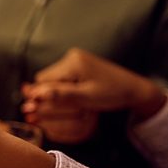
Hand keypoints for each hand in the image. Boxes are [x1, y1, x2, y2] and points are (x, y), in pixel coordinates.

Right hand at [21, 48, 166, 121]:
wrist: (134, 89)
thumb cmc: (112, 94)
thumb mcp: (85, 98)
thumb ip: (59, 96)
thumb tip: (34, 95)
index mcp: (73, 62)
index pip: (43, 81)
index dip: (41, 96)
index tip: (38, 110)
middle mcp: (72, 56)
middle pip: (45, 78)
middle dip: (48, 93)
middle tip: (57, 107)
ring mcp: (76, 58)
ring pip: (52, 78)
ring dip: (56, 91)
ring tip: (70, 101)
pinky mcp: (80, 62)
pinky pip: (62, 76)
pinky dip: (64, 87)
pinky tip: (74, 95)